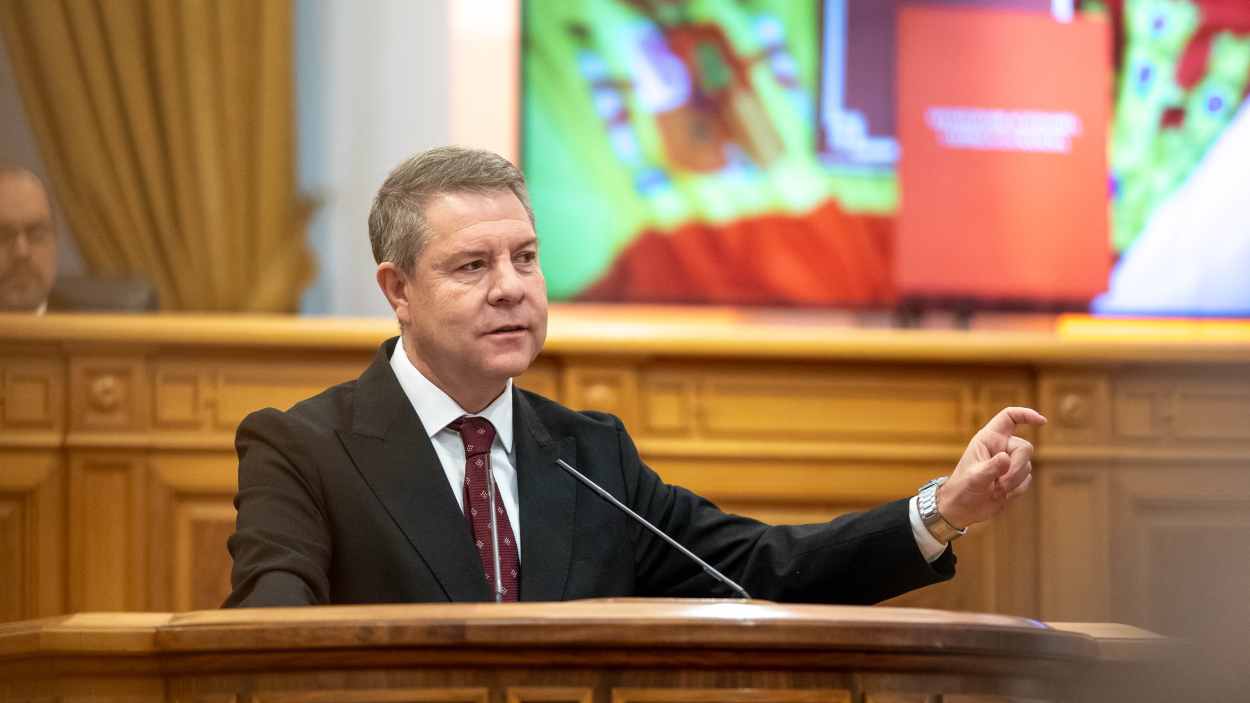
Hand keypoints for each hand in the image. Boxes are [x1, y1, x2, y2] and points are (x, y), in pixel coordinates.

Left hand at [938, 407, 1045, 528]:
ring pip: (1027, 466)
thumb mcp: (974, 477)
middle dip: (1017, 468)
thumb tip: (1006, 458)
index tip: (1041, 421)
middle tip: (1000, 483)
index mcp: (988, 439)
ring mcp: (1009, 463)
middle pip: (1025, 448)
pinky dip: (1016, 490)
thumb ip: (991, 467)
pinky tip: (1001, 495)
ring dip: (1014, 481)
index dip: (1026, 414)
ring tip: (995, 490)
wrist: (962, 509)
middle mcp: (1001, 448)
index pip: (1009, 417)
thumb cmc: (962, 488)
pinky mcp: (1014, 478)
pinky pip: (1027, 480)